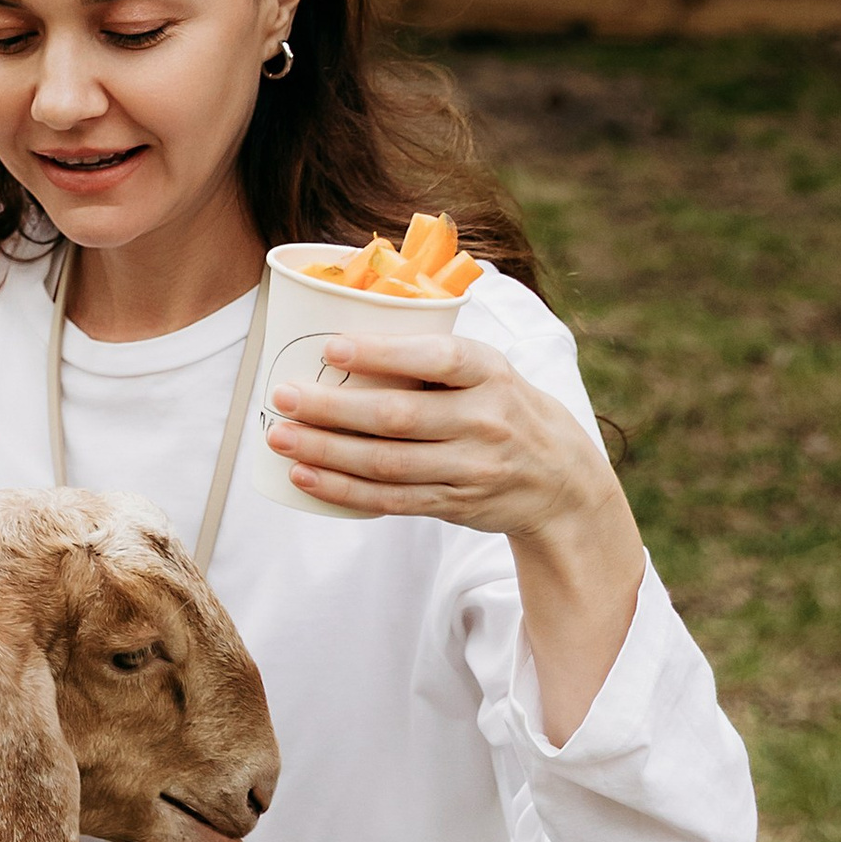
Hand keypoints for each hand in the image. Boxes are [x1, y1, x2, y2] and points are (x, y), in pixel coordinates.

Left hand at [264, 330, 613, 536]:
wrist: (560, 480)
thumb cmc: (502, 408)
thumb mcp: (489, 371)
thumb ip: (432, 358)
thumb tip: (341, 337)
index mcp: (491, 373)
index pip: (438, 359)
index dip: (383, 353)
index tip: (331, 347)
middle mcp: (484, 420)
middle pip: (398, 417)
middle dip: (332, 407)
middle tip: (283, 396)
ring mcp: (470, 468)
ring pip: (386, 462)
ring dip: (325, 450)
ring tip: (280, 436)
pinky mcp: (453, 503)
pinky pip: (389, 499)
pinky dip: (342, 489)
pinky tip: (305, 474)